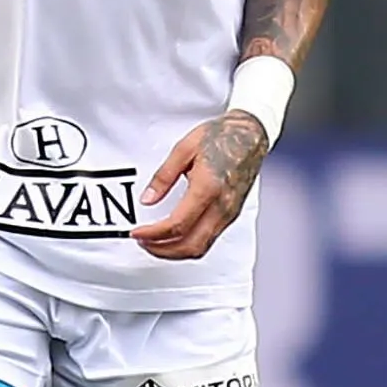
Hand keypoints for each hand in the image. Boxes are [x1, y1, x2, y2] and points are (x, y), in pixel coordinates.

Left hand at [130, 110, 269, 260]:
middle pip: (191, 245)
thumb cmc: (220, 136)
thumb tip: (148, 199)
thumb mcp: (183, 149)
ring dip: (175, 251)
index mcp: (208, 188)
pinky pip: (209, 239)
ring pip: (202, 247)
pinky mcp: (232, 215)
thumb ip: (163, 177)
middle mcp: (222, 206)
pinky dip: (189, 244)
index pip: (178, 225)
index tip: (137, 233)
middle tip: (143, 242)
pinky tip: (175, 236)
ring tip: (155, 242)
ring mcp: (230, 214)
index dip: (153, 234)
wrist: (249, 135)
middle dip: (162, 250)